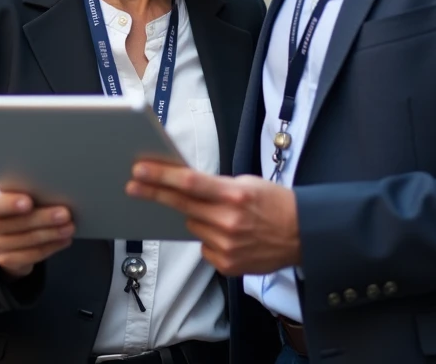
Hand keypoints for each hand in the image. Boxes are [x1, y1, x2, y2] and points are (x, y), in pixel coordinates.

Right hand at [0, 188, 74, 278]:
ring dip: (50, 234)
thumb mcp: (19, 194)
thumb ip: (29, 192)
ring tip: (69, 228)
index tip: (29, 202)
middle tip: (65, 214)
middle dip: (42, 219)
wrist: (10, 233)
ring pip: (24, 241)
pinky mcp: (4, 260)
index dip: (10, 204)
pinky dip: (49, 248)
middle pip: (14, 224)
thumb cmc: (18, 206)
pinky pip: (29, 256)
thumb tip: (53, 189)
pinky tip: (63, 241)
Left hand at [126, 162, 299, 276]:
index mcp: (235, 195)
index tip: (140, 171)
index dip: (162, 177)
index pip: (190, 183)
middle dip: (155, 193)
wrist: (302, 235)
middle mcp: (229, 221)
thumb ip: (216, 186)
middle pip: (182, 205)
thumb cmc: (275, 204)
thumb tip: (183, 184)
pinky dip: (211, 239)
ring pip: (193, 226)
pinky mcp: (227, 264)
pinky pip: (204, 247)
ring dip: (200, 219)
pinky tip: (232, 236)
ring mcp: (227, 245)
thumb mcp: (248, 183)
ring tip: (225, 217)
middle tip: (133, 185)